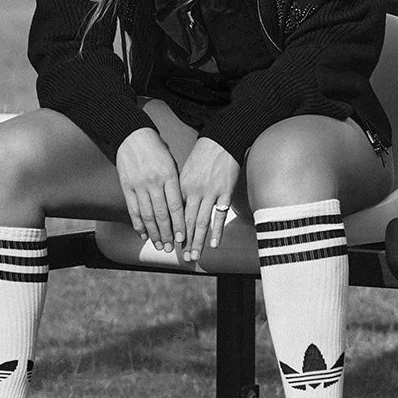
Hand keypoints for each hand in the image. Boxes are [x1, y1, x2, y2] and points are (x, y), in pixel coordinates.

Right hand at [115, 127, 185, 251]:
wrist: (132, 134)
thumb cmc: (155, 148)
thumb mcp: (171, 162)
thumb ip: (175, 183)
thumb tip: (180, 205)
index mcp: (169, 175)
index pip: (175, 206)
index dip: (179, 224)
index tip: (183, 238)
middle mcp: (154, 182)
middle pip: (162, 214)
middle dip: (167, 234)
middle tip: (171, 247)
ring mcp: (139, 185)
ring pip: (147, 215)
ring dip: (153, 233)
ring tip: (159, 245)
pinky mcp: (126, 186)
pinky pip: (133, 210)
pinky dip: (138, 224)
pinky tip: (143, 234)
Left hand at [179, 137, 239, 261]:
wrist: (221, 141)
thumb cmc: (202, 156)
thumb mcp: (186, 171)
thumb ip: (181, 190)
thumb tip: (177, 209)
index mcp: (182, 186)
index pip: (175, 213)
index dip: (173, 230)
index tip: (172, 243)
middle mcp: (194, 191)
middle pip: (187, 221)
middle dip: (185, 241)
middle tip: (183, 256)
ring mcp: (211, 193)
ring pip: (202, 222)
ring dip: (198, 241)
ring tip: (195, 255)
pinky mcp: (225, 192)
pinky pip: (220, 215)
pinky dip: (217, 230)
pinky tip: (214, 243)